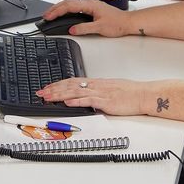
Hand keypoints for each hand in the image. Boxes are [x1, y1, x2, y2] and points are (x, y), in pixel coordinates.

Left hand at [36, 77, 150, 115]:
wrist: (143, 94)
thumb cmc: (130, 93)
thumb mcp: (110, 89)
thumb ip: (97, 92)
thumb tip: (86, 97)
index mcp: (96, 82)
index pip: (72, 81)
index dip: (58, 84)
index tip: (47, 87)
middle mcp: (95, 86)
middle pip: (70, 85)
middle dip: (54, 89)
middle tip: (41, 92)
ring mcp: (100, 93)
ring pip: (75, 92)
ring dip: (60, 94)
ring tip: (48, 97)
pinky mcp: (106, 101)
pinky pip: (89, 100)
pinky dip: (77, 101)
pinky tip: (67, 102)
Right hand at [39, 0, 129, 36]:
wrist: (129, 22)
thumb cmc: (118, 24)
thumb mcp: (100, 28)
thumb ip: (84, 28)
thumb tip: (72, 29)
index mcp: (90, 5)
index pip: (69, 6)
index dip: (57, 11)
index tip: (49, 16)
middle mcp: (89, 3)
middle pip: (68, 2)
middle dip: (55, 8)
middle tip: (46, 15)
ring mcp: (91, 5)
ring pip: (71, 3)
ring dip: (60, 8)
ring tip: (52, 14)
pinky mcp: (92, 9)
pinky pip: (76, 6)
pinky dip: (67, 9)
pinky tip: (64, 14)